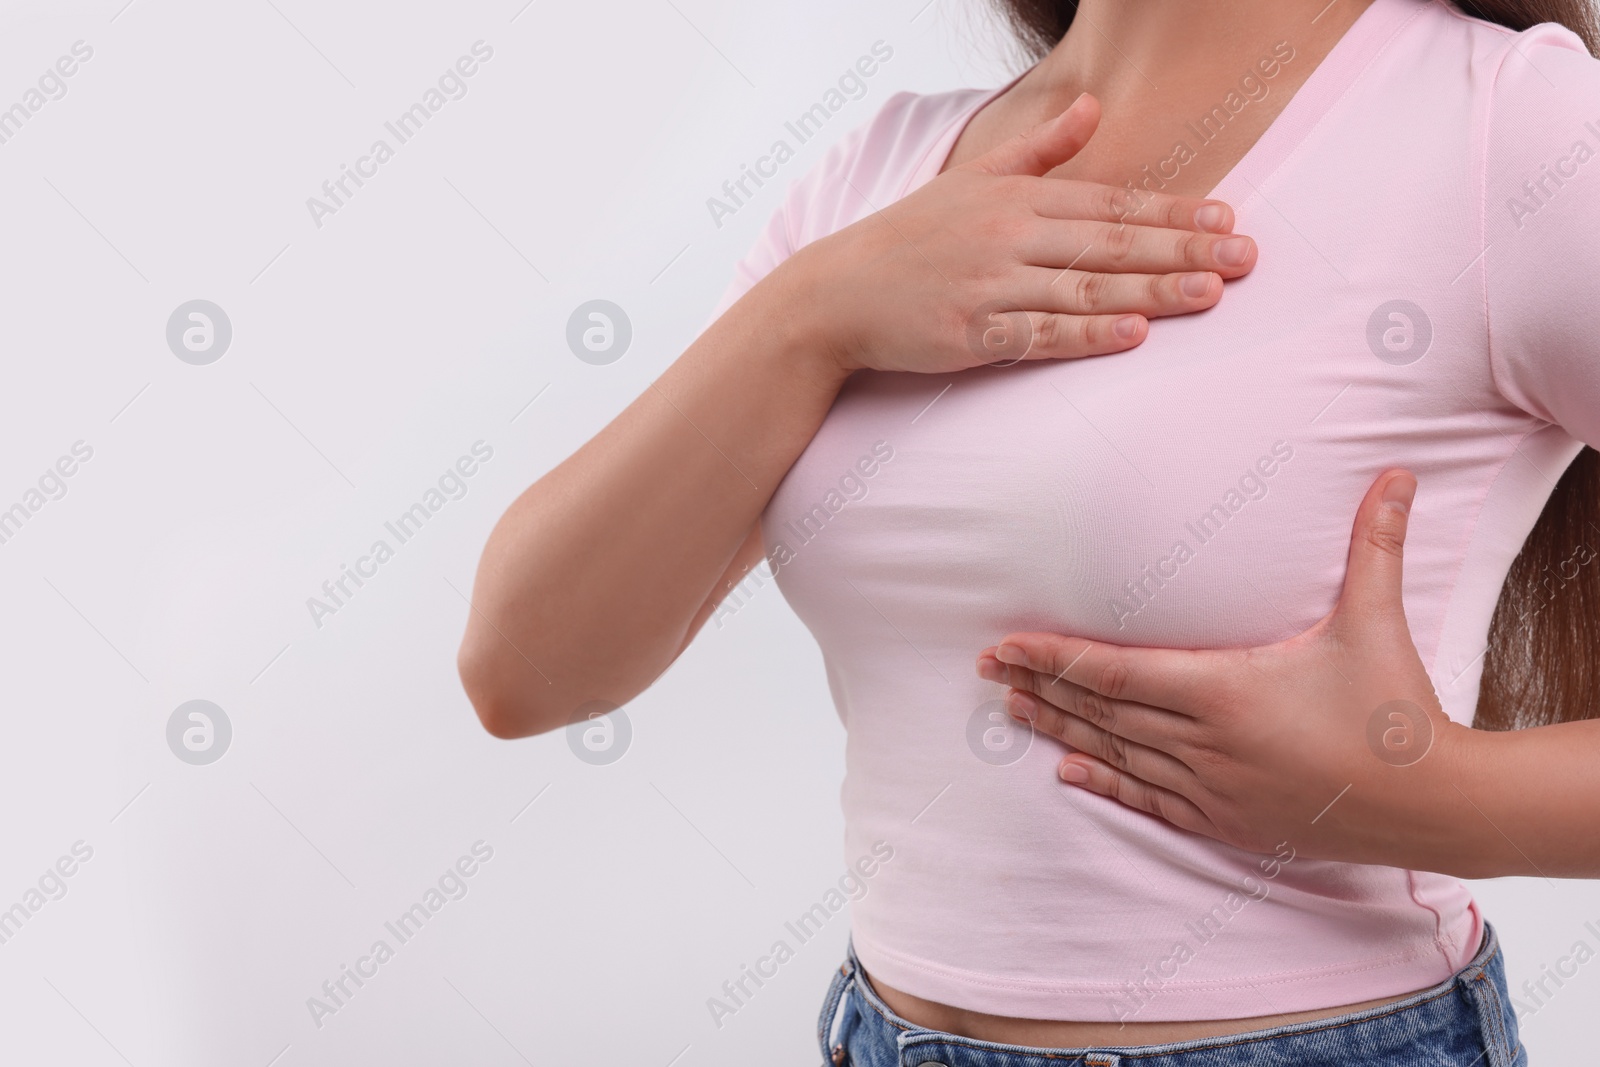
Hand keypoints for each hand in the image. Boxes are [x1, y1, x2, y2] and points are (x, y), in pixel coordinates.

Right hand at [789, 92, 1258, 376]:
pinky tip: (1132, 334)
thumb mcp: (972, 179)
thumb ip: (1039, 148)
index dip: (1173, 212)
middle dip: (1185, 250)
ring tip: (1210, 295)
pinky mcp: (971, 333)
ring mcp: (990, 286)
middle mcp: (1009, 237)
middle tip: (1247, 260)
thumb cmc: (907, 238)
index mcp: (1015, 199)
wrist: (836, 292)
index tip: (1227, 218)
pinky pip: (1040, 334)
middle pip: (1112, 243)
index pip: (1110, 204)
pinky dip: (1087, 333)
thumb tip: (1093, 108)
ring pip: (1086, 287)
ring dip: (1153, 291)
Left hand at [976, 469, 1488, 873]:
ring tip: (1015, 711)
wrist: (1433, 807)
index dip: (1052, 657)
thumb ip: (1373, 543)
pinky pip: (1149, 801)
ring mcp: (1212, 788)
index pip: (1112, 671)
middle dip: (1041, 687)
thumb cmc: (1398, 713)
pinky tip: (1072, 773)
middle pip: (1101, 711)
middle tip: (988, 670)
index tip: (1005, 646)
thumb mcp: (1376, 621)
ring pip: (1117, 754)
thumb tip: (1395, 472)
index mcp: (1223, 692)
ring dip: (1062, 731)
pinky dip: (1107, 782)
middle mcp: (1204, 743)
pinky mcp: (1227, 820)